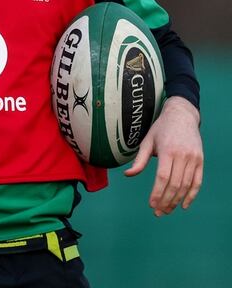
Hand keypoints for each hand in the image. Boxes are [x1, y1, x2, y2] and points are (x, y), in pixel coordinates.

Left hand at [124, 96, 202, 216]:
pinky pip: (198, 181)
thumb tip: (128, 175)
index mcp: (168, 151)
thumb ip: (139, 160)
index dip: (158, 193)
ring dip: (177, 200)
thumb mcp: (147, 142)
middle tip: (158, 212)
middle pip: (175, 184)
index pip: (163, 177)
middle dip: (166, 201)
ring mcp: (194, 158)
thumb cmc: (161, 129)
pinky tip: (184, 205)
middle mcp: (183, 156)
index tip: (151, 204)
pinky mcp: (200, 161)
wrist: (182, 116)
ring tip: (167, 210)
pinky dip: (192, 195)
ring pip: (186, 185)